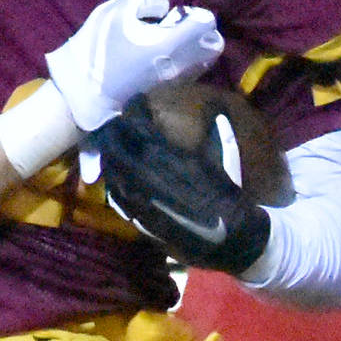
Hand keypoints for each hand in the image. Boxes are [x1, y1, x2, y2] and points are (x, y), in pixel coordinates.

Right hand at [44, 0, 222, 133]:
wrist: (85, 89)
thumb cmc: (100, 47)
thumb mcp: (117, 10)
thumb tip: (163, 6)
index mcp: (172, 43)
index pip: (207, 23)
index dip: (195, 13)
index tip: (175, 14)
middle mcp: (181, 63)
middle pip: (215, 45)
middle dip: (203, 31)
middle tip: (179, 27)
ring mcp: (176, 79)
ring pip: (205, 60)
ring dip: (196, 47)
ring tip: (170, 41)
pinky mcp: (168, 89)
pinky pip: (191, 71)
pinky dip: (186, 60)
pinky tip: (162, 55)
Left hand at [93, 97, 272, 274]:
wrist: (229, 237)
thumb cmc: (229, 196)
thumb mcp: (226, 158)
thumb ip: (216, 132)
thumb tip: (214, 107)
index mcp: (170, 160)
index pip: (140, 127)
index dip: (135, 112)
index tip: (136, 103)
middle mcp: (149, 179)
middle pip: (118, 148)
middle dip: (117, 133)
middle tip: (119, 124)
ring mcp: (141, 201)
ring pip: (113, 173)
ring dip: (111, 157)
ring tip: (114, 147)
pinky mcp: (140, 220)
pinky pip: (117, 198)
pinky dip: (114, 182)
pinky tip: (117, 177)